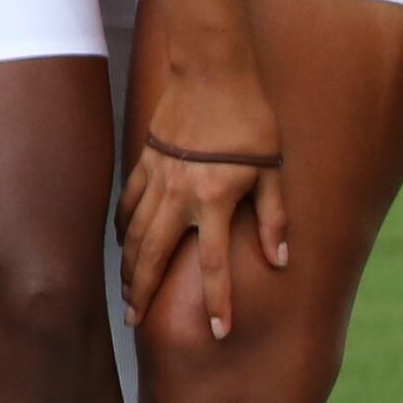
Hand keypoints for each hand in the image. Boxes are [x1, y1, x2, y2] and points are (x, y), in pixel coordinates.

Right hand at [118, 44, 289, 340]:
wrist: (212, 71)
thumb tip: (279, 259)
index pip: (214, 264)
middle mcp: (179, 195)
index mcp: (214, 200)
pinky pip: (129, 202)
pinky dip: (123, 226)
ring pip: (135, 233)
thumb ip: (274, 218)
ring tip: (126, 294)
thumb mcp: (272, 169)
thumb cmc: (250, 119)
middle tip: (133, 322)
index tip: (217, 331)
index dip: (218, 302)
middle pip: (155, 256)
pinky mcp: (146, 160)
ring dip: (130, 266)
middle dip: (143, 293)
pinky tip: (122, 242)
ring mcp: (157, 177)